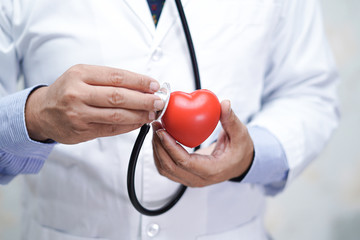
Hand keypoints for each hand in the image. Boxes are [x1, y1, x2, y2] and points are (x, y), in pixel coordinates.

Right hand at [25, 64, 163, 143]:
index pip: (116, 76)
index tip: (154, 85)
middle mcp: (77, 93)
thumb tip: (142, 86)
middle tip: (158, 101)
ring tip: (152, 114)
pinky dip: (128, 126)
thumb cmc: (67, 91)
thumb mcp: (82, 77)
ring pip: (117, 115)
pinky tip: (139, 123)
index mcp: (80, 74)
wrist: (42, 113)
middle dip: (143, 100)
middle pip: (118, 96)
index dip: (139, 81)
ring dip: (139, 115)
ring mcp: (79, 114)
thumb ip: (108, 80)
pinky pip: (111, 129)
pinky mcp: (82, 131)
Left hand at [152, 100, 253, 187]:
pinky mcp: (184, 176)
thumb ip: (231, 119)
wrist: (239, 163)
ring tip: (156, 130)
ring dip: (156, 150)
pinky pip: (166, 168)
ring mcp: (190, 179)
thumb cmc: (240, 150)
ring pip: (165, 169)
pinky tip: (159, 139)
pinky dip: (159, 155)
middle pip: (170, 167)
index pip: (184, 162)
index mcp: (211, 171)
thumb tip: (224, 104)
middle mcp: (198, 179)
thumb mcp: (240, 134)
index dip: (170, 147)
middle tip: (156, 126)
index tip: (162, 131)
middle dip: (159, 146)